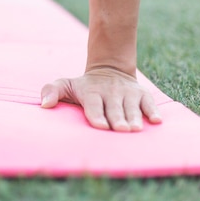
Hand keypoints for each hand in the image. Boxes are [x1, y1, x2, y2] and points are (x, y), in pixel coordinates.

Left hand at [40, 66, 161, 131]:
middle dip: (117, 119)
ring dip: (134, 118)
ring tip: (135, 129)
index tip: (100, 125)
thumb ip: (52, 91)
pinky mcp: (142, 94)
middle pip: (114, 108)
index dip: (96, 115)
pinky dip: (153, 111)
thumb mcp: (65, 85)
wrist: (109, 70)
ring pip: (132, 107)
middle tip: (120, 130)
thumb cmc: (84, 86)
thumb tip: (43, 105)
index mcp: (91, 92)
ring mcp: (127, 93)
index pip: (93, 104)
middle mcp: (111, 92)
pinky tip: (156, 120)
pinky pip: (149, 102)